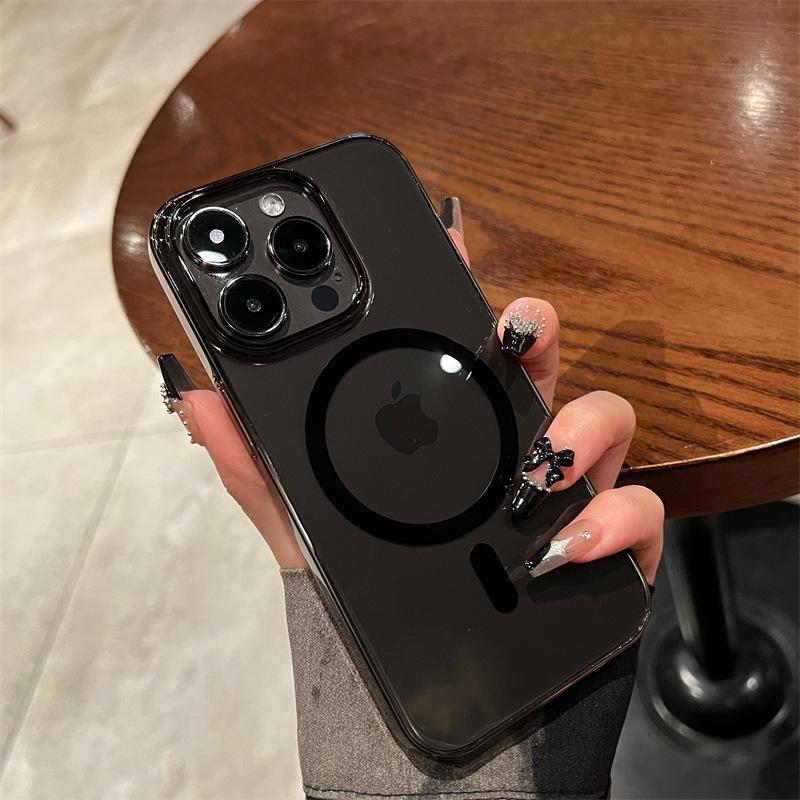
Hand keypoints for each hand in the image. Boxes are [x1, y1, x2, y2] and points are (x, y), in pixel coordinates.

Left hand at [159, 208, 662, 581]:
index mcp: (448, 430)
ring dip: (581, 427)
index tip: (445, 240)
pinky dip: (610, 520)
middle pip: (539, 363)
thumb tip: (198, 397)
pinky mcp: (603, 544)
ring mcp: (563, 490)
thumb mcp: (305, 528)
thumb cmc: (370, 596)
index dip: (459, 288)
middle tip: (514, 329)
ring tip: (535, 470)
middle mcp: (511, 446)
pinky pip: (635, 514)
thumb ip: (256, 466)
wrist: (422, 695)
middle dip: (535, 330)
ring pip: (605, 420)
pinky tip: (564, 544)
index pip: (457, 345)